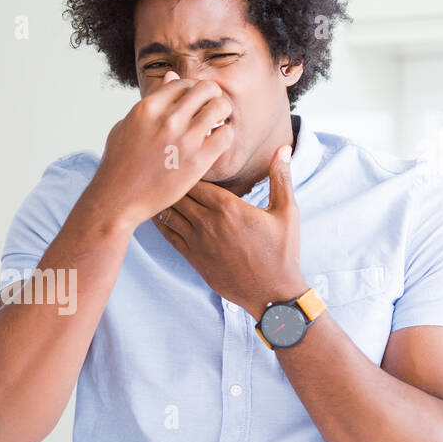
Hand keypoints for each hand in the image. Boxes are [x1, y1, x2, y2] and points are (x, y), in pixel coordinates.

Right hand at [90, 69, 234, 226]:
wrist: (118, 200)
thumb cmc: (119, 164)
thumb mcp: (127, 125)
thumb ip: (152, 101)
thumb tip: (172, 77)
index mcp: (148, 107)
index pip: (183, 82)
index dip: (192, 90)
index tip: (193, 103)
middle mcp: (167, 119)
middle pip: (206, 88)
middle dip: (211, 96)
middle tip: (209, 109)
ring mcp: (184, 139)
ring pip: (220, 107)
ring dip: (222, 114)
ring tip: (216, 124)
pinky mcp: (198, 160)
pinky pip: (226, 135)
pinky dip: (225, 136)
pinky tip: (216, 143)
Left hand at [154, 143, 307, 318]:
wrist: (272, 293)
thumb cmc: (282, 252)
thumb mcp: (287, 212)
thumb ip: (281, 177)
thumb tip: (283, 148)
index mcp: (228, 207)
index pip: (195, 178)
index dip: (187, 167)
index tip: (184, 158)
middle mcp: (208, 223)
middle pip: (177, 193)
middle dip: (171, 181)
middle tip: (164, 170)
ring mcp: (197, 242)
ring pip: (168, 212)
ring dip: (162, 199)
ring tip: (156, 187)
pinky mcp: (192, 258)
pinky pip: (168, 234)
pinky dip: (160, 220)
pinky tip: (155, 211)